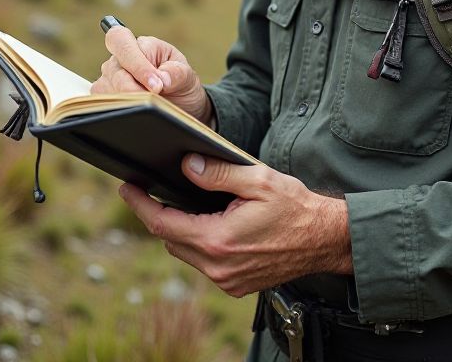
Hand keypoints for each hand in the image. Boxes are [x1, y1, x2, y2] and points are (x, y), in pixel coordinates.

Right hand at [91, 26, 212, 124]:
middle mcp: (120, 59)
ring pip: (105, 87)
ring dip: (126, 100)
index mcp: (141, 45)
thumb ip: (176, 73)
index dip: (136, 64)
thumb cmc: (180, 83)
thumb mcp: (187, 76)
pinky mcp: (103, 97)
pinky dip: (118, 109)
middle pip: (114, 69)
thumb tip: (162, 79)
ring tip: (147, 108)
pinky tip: (134, 114)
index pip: (124, 43)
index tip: (156, 85)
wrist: (178, 104)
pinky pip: (101, 103)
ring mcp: (109, 78)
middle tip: (153, 100)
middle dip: (133, 88)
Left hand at [118, 157, 352, 296]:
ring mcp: (226, 279)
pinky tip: (212, 223)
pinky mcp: (236, 285)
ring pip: (187, 253)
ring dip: (182, 230)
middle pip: (171, 240)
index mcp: (218, 239)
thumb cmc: (295, 206)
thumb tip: (186, 167)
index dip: (141, 205)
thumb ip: (219, 173)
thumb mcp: (258, 180)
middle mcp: (217, 266)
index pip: (163, 224)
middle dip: (161, 214)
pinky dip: (200, 243)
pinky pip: (205, 263)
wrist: (324, 239)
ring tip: (186, 203)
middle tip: (156, 188)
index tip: (127, 188)